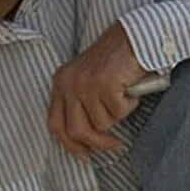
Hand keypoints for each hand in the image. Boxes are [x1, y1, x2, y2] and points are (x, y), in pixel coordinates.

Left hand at [49, 23, 145, 157]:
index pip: (55, 124)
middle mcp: (69, 83)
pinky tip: (130, 87)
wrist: (134, 37)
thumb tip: (88, 139)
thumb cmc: (115, 60)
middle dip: (98, 142)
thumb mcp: (87, 80)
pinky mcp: (104, 84)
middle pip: (76, 130)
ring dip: (118, 114)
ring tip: (124, 94)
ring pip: (102, 123)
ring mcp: (85, 84)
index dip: (69, 144)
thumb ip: (80, 104)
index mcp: (61, 83)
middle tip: (115, 144)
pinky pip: (119, 111)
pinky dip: (129, 104)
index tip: (85, 154)